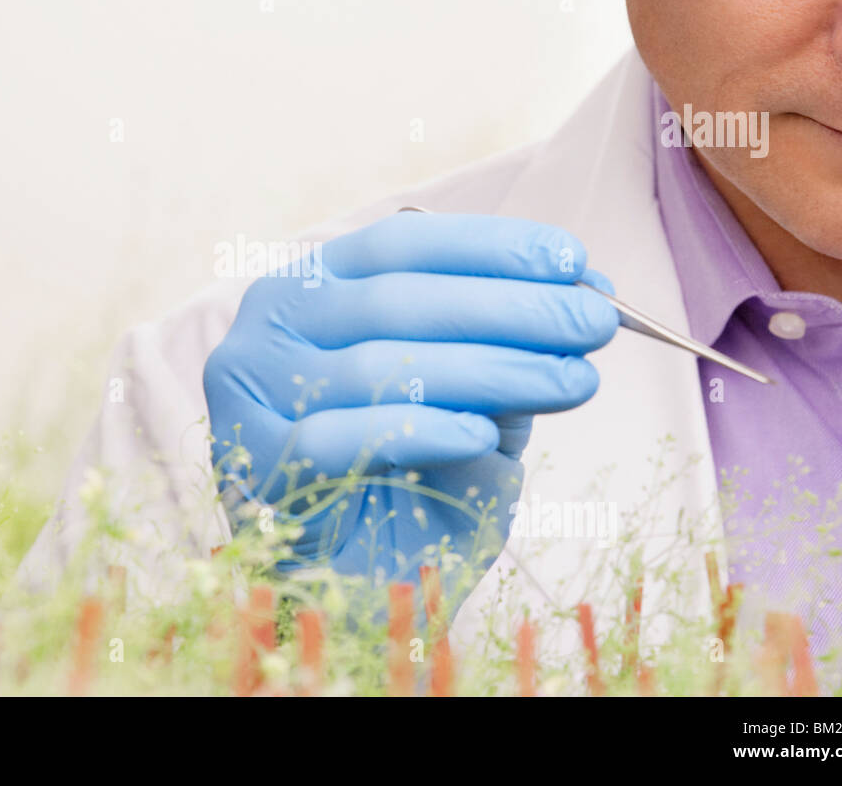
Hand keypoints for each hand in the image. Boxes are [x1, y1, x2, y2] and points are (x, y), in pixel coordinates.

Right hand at [203, 211, 617, 585]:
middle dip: (509, 307)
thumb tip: (587, 286)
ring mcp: (250, 393)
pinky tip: (481, 433)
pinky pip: (342, 437)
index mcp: (312, 290)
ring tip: (570, 380)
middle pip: (395, 298)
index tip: (573, 260)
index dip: (490, 247)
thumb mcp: (471, 402)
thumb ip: (507, 346)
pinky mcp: (254, 462)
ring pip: (378, 365)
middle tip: (591, 322)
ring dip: (488, 369)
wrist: (351, 597)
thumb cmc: (410, 488)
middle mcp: (269, 326)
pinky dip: (418, 429)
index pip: (400, 245)